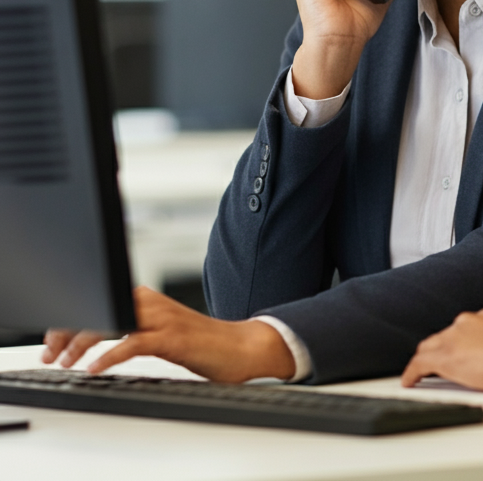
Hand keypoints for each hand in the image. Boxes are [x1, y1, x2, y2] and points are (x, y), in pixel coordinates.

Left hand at [41, 286, 295, 383]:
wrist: (244, 347)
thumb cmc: (204, 344)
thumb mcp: (163, 333)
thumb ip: (136, 329)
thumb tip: (104, 339)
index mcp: (150, 300)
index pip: (103, 300)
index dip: (73, 319)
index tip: (54, 340)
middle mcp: (155, 304)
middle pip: (102, 306)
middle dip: (70, 329)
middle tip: (52, 352)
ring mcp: (165, 319)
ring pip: (114, 320)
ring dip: (83, 341)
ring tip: (66, 360)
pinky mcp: (174, 338)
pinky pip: (135, 343)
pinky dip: (111, 356)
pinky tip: (96, 369)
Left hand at [401, 308, 482, 391]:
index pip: (464, 329)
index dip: (458, 342)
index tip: (460, 352)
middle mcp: (468, 322)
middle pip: (444, 336)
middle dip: (439, 349)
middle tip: (436, 364)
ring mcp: (455, 336)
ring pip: (430, 347)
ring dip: (425, 360)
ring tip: (420, 374)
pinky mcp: (445, 356)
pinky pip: (420, 363)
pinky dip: (412, 372)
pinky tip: (410, 381)